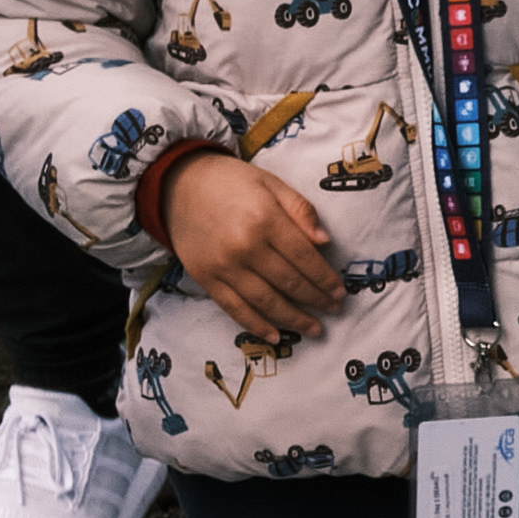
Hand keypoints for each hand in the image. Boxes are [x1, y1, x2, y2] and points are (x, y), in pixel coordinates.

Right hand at [163, 151, 345, 343]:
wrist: (178, 184)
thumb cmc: (230, 181)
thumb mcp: (271, 183)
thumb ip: (301, 210)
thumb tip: (325, 242)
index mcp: (265, 219)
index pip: (305, 258)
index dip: (325, 279)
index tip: (339, 292)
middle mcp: (245, 246)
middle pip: (289, 283)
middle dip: (316, 300)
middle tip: (333, 311)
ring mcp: (224, 266)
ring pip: (266, 301)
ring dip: (294, 319)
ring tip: (314, 328)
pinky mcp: (206, 278)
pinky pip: (235, 308)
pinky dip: (256, 325)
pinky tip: (275, 336)